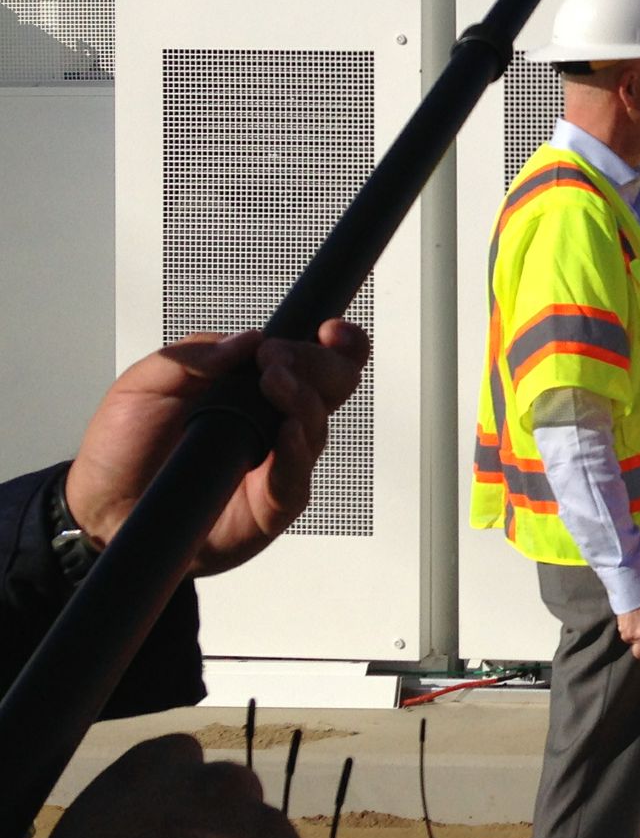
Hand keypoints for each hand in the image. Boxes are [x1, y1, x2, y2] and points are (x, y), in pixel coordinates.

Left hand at [65, 320, 371, 576]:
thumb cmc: (124, 449)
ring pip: (319, 425)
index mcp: (253, 385)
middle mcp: (275, 420)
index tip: (328, 329)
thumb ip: (191, 354)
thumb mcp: (142, 384)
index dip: (338, 341)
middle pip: (335, 385)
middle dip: (318, 364)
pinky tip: (287, 434)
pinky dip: (298, 452)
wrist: (103, 508)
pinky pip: (299, 478)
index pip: (316, 357)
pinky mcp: (271, 504)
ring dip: (304, 399)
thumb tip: (246, 339)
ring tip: (273, 386)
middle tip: (277, 362)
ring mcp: (278, 461)